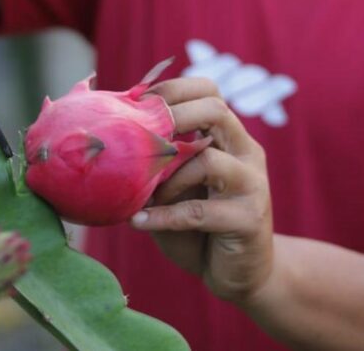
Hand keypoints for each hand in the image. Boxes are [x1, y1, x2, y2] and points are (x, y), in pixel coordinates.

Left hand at [132, 77, 273, 305]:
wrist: (241, 275)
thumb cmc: (199, 227)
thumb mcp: (176, 186)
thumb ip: (159, 162)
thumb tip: (111, 137)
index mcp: (229, 137)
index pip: (210, 91)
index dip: (174, 89)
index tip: (138, 102)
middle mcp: (246, 152)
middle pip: (216, 110)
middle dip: (173, 116)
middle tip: (142, 135)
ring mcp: (252, 184)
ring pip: (209, 161)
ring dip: (168, 177)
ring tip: (147, 194)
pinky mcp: (249, 219)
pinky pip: (199, 212)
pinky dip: (163, 216)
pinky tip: (139, 221)